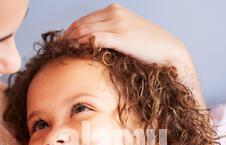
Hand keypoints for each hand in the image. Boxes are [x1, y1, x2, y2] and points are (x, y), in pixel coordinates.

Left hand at [63, 4, 205, 107]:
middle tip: (55, 51)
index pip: (84, 19)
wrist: (170, 51)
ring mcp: (118, 24)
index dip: (69, 32)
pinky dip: (82, 45)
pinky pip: (95, 38)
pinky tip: (74, 53)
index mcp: (115, 10)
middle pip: (81, 24)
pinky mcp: (122, 37)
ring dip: (70, 42)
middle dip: (66, 37)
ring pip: (85, 30)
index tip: (61, 44)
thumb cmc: (150, 48)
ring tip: (60, 54)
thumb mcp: (129, 35)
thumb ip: (113, 35)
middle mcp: (114, 13)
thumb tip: (96, 47)